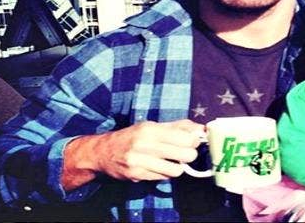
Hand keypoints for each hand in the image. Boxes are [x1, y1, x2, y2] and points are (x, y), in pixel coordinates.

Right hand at [62, 119, 203, 189]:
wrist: (103, 152)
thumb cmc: (133, 136)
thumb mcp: (153, 126)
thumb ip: (178, 126)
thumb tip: (201, 129)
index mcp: (151, 129)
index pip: (186, 138)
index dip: (194, 141)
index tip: (192, 141)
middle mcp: (144, 144)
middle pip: (185, 155)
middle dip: (189, 155)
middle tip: (184, 153)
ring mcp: (140, 161)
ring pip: (176, 170)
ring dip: (177, 167)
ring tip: (171, 162)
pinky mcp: (137, 175)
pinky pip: (163, 178)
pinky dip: (164, 173)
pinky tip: (157, 167)